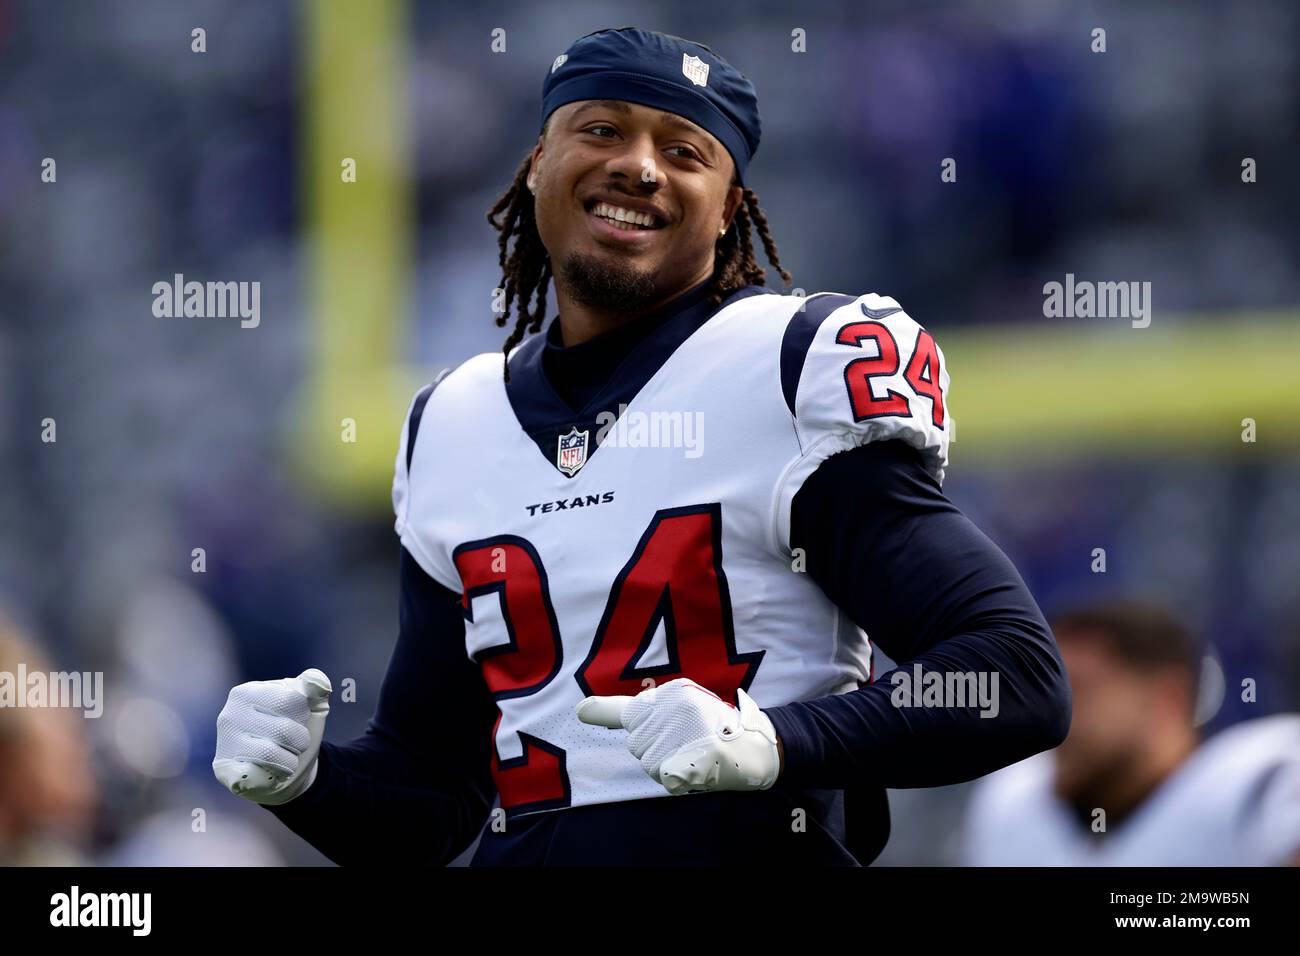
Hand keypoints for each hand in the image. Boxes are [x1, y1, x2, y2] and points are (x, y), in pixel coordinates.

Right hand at [213, 669, 331, 805]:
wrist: (278, 766)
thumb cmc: (291, 728)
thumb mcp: (308, 705)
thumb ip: (314, 688)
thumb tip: (319, 682)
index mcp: (247, 692)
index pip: (290, 700)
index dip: (303, 714)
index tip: (298, 718)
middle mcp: (229, 715)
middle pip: (283, 729)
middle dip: (300, 740)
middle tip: (297, 742)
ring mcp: (225, 744)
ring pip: (271, 754)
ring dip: (290, 760)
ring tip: (288, 757)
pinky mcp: (225, 770)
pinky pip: (257, 775)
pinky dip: (275, 775)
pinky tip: (275, 772)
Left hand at [576, 677, 780, 794]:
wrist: (755, 745)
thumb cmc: (718, 724)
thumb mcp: (689, 701)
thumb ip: (650, 708)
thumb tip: (587, 710)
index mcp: (673, 692)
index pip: (629, 708)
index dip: (600, 711)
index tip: (580, 712)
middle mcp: (670, 711)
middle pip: (637, 741)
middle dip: (653, 744)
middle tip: (686, 740)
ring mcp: (675, 738)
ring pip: (646, 760)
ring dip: (662, 761)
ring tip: (693, 751)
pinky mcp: (680, 762)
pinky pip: (662, 775)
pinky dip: (674, 776)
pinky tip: (694, 766)